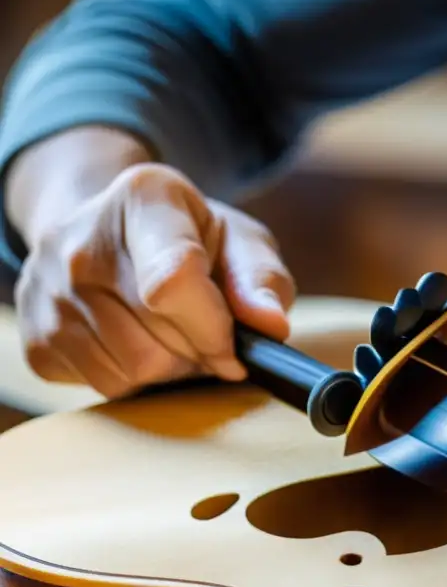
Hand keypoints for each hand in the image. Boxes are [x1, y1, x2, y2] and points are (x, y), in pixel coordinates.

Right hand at [13, 162, 294, 397]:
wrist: (111, 231)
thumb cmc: (192, 239)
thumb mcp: (240, 242)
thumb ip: (261, 280)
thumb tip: (271, 326)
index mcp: (144, 198)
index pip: (174, 281)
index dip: (214, 331)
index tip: (235, 349)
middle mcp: (80, 239)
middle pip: (156, 343)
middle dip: (199, 353)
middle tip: (208, 335)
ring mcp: (46, 289)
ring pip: (131, 372)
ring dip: (171, 371)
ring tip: (177, 338)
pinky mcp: (34, 336)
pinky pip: (103, 387)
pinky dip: (136, 381)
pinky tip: (141, 343)